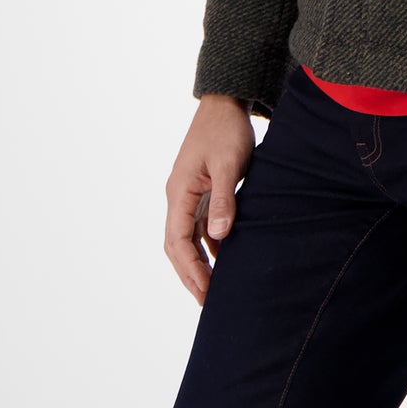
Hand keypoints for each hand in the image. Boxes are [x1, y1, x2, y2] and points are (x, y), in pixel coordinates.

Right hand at [164, 94, 255, 305]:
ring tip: (215, 290)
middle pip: (178, 246)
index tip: (205, 293)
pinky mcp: (202, 192)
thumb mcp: (229, 164)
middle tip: (208, 303)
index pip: (177, 242)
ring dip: (199, 264)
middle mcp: (179, 198)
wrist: (225, 104)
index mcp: (179, 192)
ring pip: (188, 239)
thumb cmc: (226, 130)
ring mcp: (189, 195)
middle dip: (191, 275)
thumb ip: (224, 200)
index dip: (190, 270)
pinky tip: (225, 260)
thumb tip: (219, 237)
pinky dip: (209, 246)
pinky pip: (200, 227)